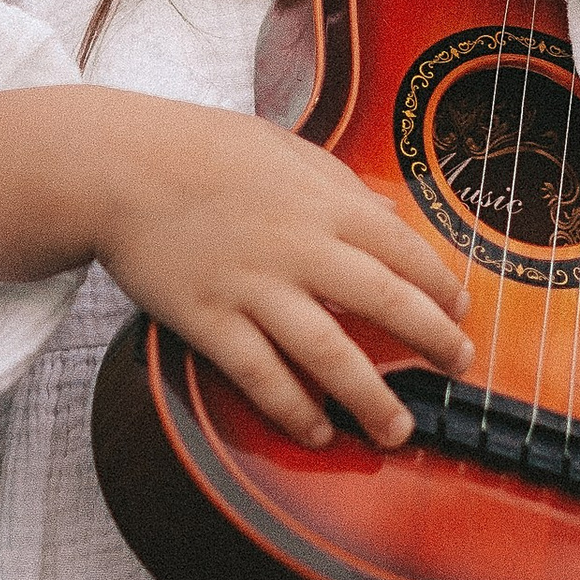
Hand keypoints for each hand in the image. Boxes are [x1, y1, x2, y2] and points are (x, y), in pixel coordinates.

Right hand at [0, 86, 470, 450]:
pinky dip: (293, 408)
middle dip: (433, 342)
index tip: (461, 311)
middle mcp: (298, 247)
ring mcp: (252, 287)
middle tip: (457, 368)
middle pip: (385, 303)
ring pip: (329, 353)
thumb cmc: (202, 150)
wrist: (117, 166)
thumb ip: (343, 185)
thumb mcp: (287, 148)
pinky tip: (317, 430)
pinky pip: (260, 375)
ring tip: (398, 428)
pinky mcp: (209, 320)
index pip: (404, 249)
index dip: (442, 286)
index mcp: (323, 202)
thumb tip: (393, 215)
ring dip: (371, 397)